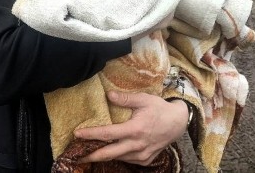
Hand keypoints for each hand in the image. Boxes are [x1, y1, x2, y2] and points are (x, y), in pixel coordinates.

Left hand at [73, 91, 188, 165]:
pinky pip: (128, 160)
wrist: (177, 123)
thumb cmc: (159, 109)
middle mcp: (137, 145)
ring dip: (104, 156)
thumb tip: (108, 95)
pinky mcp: (146, 160)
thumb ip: (125, 98)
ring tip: (91, 153)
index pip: (108, 134)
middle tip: (78, 156)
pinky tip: (112, 151)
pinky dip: (118, 156)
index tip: (77, 134)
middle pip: (109, 153)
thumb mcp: (143, 99)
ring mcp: (142, 155)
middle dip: (92, 156)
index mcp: (135, 129)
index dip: (91, 134)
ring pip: (118, 158)